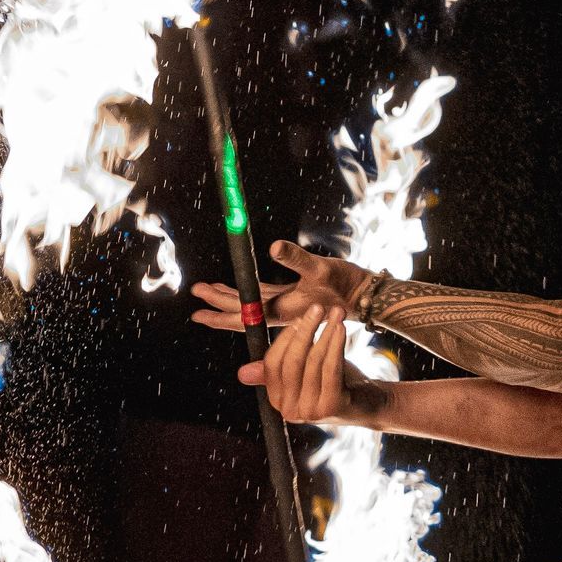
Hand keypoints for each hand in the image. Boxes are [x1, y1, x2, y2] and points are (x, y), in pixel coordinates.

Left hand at [189, 240, 369, 333]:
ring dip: (230, 298)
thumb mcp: (320, 268)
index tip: (197, 312)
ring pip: (251, 305)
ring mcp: (286, 305)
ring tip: (210, 290)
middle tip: (196, 292)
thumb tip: (274, 246)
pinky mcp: (294, 297)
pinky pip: (263, 298)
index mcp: (281, 310)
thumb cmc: (344, 284)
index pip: (242, 315)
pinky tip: (243, 287)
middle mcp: (280, 311)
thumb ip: (296, 258)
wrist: (365, 296)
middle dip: (217, 303)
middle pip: (241, 312)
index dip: (218, 313)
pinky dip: (249, 293)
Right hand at [240, 302, 361, 425]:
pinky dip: (335, 345)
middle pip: (291, 362)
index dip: (285, 338)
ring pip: (313, 362)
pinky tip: (340, 328)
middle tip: (316, 308)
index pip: (272, 364)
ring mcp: (311, 411)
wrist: (370, 405)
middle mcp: (290, 411)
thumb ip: (278, 369)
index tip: (300, 318)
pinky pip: (331, 369)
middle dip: (305, 331)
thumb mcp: (305, 373)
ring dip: (325, 333)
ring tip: (335, 313)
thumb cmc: (336, 383)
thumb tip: (242, 373)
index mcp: (278, 400)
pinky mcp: (332, 407)